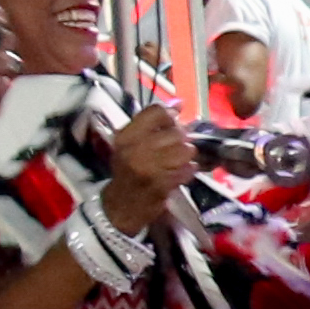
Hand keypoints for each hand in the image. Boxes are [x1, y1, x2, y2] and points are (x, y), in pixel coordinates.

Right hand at [104, 104, 197, 223]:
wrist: (122, 205)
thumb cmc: (128, 171)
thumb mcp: (132, 143)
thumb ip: (154, 123)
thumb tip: (179, 103)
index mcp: (126, 136)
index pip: (156, 112)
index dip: (170, 116)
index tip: (171, 124)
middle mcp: (136, 148)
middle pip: (176, 131)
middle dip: (181, 140)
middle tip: (174, 149)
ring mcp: (149, 167)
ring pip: (185, 150)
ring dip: (186, 157)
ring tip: (177, 163)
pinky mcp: (162, 183)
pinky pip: (187, 169)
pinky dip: (187, 172)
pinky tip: (179, 174)